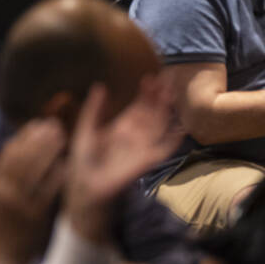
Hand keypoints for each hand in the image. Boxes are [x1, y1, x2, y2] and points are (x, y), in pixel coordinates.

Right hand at [0, 118, 65, 263]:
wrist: (5, 256)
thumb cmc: (6, 224)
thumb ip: (8, 176)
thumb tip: (24, 148)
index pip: (8, 153)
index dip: (23, 136)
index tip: (37, 124)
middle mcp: (4, 192)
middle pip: (22, 157)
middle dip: (38, 138)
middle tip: (54, 125)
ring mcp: (19, 204)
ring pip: (34, 169)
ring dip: (49, 150)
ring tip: (61, 138)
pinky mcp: (34, 216)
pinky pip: (47, 190)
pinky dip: (57, 175)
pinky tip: (67, 165)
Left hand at [63, 77, 181, 243]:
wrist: (85, 185)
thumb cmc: (83, 160)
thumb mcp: (86, 129)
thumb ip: (94, 109)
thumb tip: (100, 86)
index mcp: (121, 127)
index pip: (138, 107)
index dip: (145, 93)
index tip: (151, 78)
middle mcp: (135, 136)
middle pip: (152, 113)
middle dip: (160, 97)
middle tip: (168, 79)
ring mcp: (142, 148)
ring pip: (159, 126)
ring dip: (166, 110)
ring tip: (171, 93)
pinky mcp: (146, 161)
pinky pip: (164, 149)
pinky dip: (173, 139)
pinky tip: (181, 127)